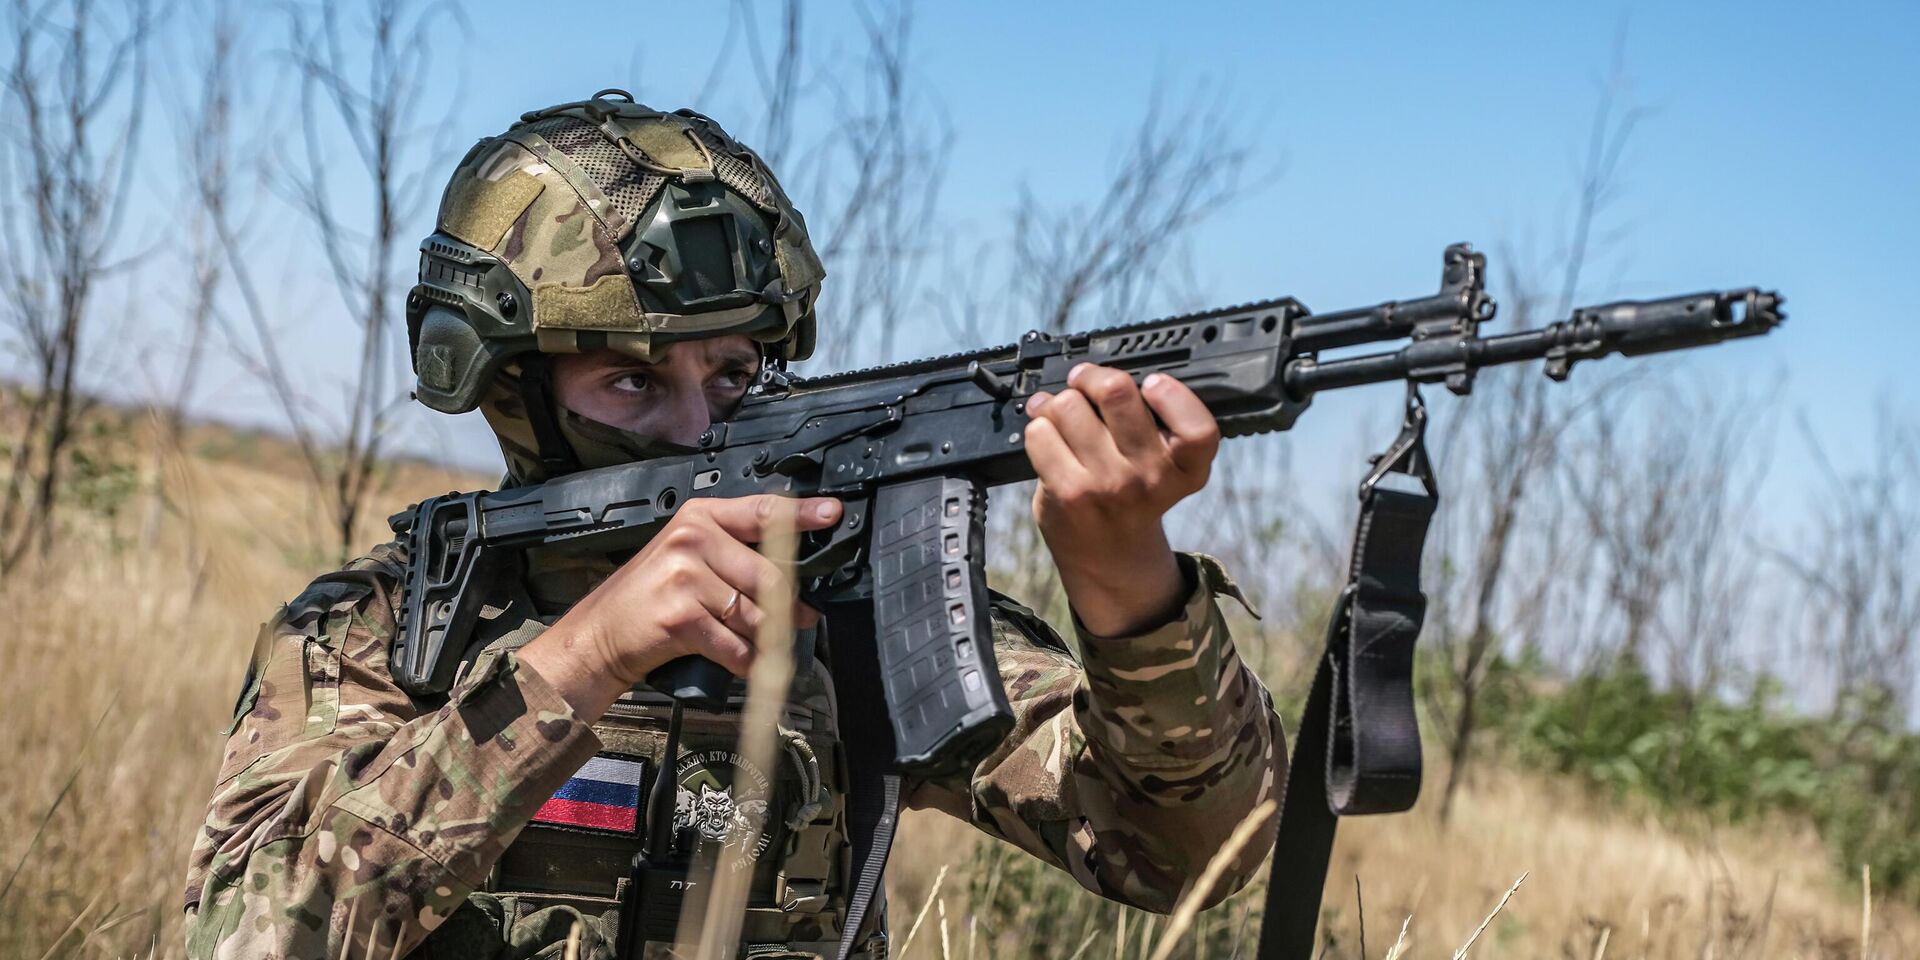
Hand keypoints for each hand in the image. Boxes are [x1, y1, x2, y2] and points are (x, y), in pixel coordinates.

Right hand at [518, 494, 841, 719]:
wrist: (599, 635)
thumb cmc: (649, 598)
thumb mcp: (687, 558)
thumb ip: (736, 555)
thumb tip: (795, 579)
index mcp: (700, 517)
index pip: (763, 511)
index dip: (802, 515)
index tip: (832, 513)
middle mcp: (692, 539)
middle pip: (769, 574)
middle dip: (789, 606)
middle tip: (800, 619)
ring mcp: (684, 575)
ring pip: (756, 614)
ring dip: (767, 639)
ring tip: (762, 646)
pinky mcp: (681, 615)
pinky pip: (736, 645)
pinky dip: (745, 661)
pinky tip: (741, 662)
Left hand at [1024, 364, 1219, 636]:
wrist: (1109, 554)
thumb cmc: (1132, 495)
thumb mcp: (1164, 463)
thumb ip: (1153, 422)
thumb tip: (1101, 374)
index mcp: (1187, 469)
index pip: (1198, 428)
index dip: (1173, 395)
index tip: (1152, 385)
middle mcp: (1152, 478)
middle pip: (1117, 393)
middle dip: (1093, 377)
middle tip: (1086, 382)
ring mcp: (1109, 486)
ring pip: (1069, 406)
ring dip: (1059, 403)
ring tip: (1062, 414)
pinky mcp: (1070, 493)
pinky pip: (1041, 433)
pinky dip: (1038, 426)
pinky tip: (1048, 435)